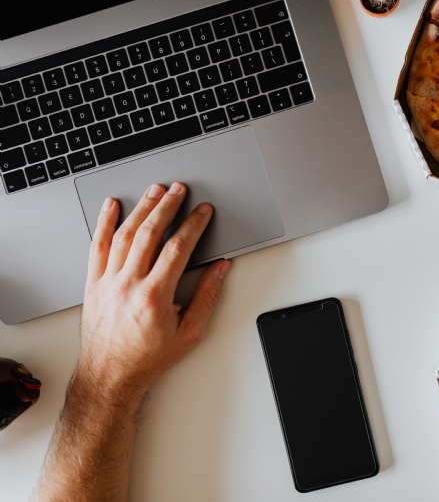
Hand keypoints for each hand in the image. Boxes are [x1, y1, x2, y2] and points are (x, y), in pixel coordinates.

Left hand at [79, 183, 230, 392]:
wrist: (110, 374)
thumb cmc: (148, 357)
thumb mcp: (189, 332)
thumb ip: (207, 297)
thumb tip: (220, 269)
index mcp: (154, 297)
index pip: (177, 249)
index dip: (193, 226)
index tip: (202, 212)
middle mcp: (128, 285)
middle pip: (150, 234)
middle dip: (167, 207)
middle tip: (179, 190)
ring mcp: (107, 282)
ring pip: (124, 235)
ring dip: (141, 208)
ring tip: (154, 191)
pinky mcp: (93, 283)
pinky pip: (97, 246)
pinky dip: (103, 223)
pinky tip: (111, 207)